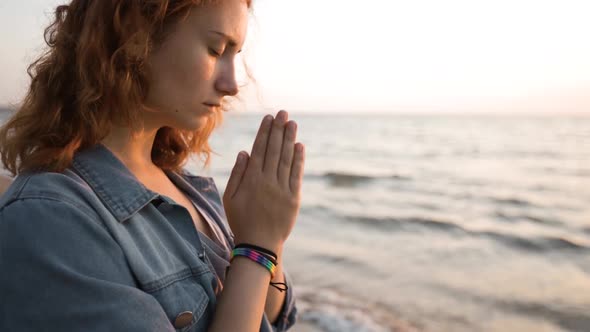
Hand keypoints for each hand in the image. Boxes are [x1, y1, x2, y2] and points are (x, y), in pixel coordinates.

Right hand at [222, 110, 304, 252]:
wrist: (259, 245)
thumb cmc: (241, 221)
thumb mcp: (230, 198)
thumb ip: (237, 174)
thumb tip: (245, 152)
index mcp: (251, 180)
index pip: (259, 149)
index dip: (265, 132)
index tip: (269, 118)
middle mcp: (267, 181)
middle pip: (274, 150)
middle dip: (279, 129)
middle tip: (283, 113)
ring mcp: (282, 189)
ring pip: (286, 159)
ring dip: (289, 139)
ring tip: (292, 123)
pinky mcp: (294, 198)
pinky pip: (296, 174)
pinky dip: (298, 159)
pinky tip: (299, 146)